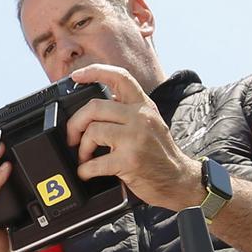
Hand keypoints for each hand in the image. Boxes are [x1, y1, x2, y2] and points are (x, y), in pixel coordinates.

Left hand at [62, 65, 202, 210]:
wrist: (179, 180)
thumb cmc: (160, 155)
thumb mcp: (150, 124)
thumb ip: (128, 113)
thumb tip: (94, 110)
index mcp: (144, 106)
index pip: (120, 77)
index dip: (95, 72)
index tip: (76, 76)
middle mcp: (140, 118)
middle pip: (94, 107)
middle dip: (75, 123)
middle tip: (72, 136)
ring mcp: (135, 138)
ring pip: (92, 132)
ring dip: (82, 148)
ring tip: (84, 157)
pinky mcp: (130, 161)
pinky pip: (95, 163)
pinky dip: (85, 170)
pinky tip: (87, 172)